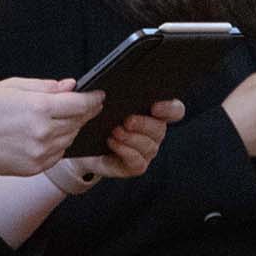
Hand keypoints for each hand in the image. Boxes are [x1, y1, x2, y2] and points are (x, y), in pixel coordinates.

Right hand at [0, 78, 101, 174]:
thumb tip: (71, 86)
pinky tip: (52, 134)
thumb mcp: (13, 87)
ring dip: (73, 127)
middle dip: (86, 112)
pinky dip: (60, 143)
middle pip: (78, 122)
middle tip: (89, 104)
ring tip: (66, 118)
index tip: (100, 95)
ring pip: (70, 138)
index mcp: (39, 108)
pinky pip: (59, 154)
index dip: (93, 99)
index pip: (79, 104)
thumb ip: (45, 86)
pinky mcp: (36, 167)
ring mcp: (40, 153)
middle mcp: (43, 132)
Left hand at [60, 99, 185, 182]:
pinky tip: (112, 142)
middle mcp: (153, 131)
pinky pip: (138, 161)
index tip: (155, 106)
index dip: (169, 108)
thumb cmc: (94, 118)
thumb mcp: (97, 101)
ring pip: (149, 146)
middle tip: (127, 120)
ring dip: (131, 138)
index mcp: (151, 111)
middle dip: (144, 123)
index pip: (174, 110)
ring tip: (114, 131)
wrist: (81, 146)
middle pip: (160, 128)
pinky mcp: (135, 165)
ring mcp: (146, 150)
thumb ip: (100, 92)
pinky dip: (125, 151)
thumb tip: (104, 90)